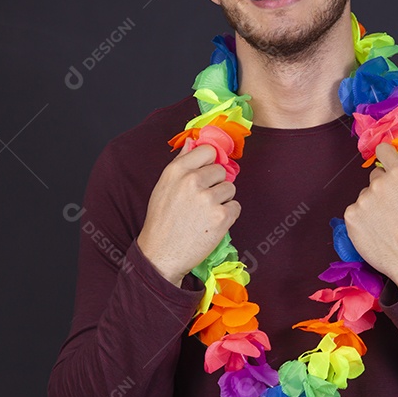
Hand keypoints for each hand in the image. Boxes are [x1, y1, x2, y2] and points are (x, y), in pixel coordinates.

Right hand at [136, 144, 240, 286]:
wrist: (161, 254)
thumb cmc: (161, 221)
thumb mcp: (163, 186)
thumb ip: (181, 162)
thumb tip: (192, 141)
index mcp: (177, 171)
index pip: (208, 150)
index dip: (211, 161)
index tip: (208, 172)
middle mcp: (193, 181)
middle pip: (222, 170)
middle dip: (216, 184)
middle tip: (202, 201)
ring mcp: (208, 199)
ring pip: (230, 189)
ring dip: (223, 200)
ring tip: (205, 214)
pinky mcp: (222, 217)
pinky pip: (236, 207)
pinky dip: (228, 216)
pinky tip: (212, 224)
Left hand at [343, 138, 397, 296]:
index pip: (383, 149)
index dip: (387, 159)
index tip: (390, 169)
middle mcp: (379, 183)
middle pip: (375, 176)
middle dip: (382, 188)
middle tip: (395, 208)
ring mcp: (362, 200)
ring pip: (365, 195)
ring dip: (372, 205)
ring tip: (386, 223)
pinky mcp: (350, 215)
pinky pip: (355, 210)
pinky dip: (362, 219)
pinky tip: (375, 229)